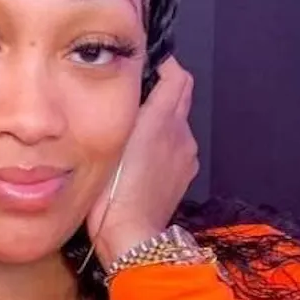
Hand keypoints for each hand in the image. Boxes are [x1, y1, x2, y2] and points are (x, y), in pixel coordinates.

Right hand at [85, 57, 198, 267]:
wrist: (130, 234)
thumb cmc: (113, 190)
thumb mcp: (115, 137)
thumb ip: (132, 105)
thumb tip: (139, 79)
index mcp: (164, 118)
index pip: (177, 75)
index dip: (161, 66)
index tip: (141, 66)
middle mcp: (182, 133)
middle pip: (180, 96)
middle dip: (162, 90)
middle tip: (132, 95)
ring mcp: (186, 156)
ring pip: (178, 124)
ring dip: (161, 120)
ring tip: (132, 131)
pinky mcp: (183, 176)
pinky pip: (178, 149)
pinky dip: (164, 146)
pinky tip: (141, 159)